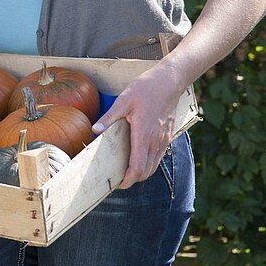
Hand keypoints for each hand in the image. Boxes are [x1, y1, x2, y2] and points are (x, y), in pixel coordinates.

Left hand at [91, 65, 183, 188]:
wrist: (170, 81)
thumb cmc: (146, 88)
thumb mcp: (123, 100)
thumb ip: (109, 117)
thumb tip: (95, 130)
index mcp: (143, 134)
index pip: (138, 167)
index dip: (128, 180)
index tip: (118, 184)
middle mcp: (155, 141)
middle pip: (146, 171)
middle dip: (133, 179)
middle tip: (118, 178)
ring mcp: (163, 139)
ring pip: (153, 165)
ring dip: (141, 172)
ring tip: (127, 170)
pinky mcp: (167, 136)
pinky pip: (159, 156)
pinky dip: (149, 163)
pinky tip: (139, 157)